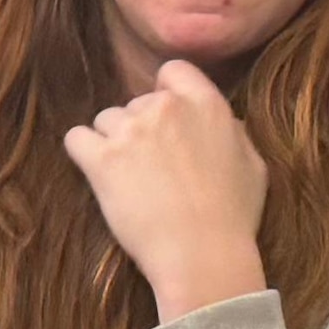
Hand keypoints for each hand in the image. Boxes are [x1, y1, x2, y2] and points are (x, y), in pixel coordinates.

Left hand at [59, 59, 270, 321]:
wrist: (203, 257)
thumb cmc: (233, 219)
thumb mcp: (253, 167)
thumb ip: (234, 134)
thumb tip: (222, 122)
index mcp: (207, 104)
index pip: (173, 71)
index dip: (166, 93)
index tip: (166, 123)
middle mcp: (166, 108)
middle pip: (136, 103)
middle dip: (140, 129)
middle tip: (150, 168)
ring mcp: (131, 131)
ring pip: (106, 120)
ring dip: (112, 143)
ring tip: (128, 181)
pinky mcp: (101, 159)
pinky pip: (76, 139)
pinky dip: (83, 154)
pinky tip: (98, 175)